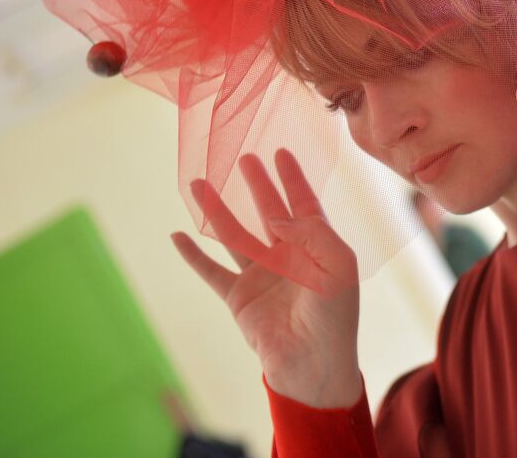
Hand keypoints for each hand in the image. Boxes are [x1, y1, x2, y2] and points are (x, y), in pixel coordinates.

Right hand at [171, 149, 361, 408]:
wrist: (313, 364)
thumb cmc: (335, 316)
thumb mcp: (338, 266)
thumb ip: (314, 233)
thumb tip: (279, 215)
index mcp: (317, 247)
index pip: (304, 204)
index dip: (293, 179)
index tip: (281, 152)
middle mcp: (288, 256)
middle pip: (268, 211)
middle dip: (257, 185)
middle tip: (244, 158)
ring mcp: (262, 275)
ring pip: (234, 235)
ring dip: (216, 211)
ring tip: (198, 184)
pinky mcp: (239, 298)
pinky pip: (212, 271)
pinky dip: (193, 255)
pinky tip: (178, 235)